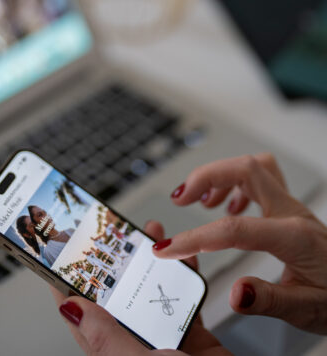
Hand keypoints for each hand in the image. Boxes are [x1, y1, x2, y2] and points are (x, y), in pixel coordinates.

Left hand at [52, 221, 231, 354]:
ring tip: (150, 236)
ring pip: (151, 292)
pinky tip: (185, 259)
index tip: (66, 252)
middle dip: (118, 260)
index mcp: (112, 353)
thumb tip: (71, 310)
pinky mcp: (191, 338)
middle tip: (115, 232)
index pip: (81, 315)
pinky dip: (185, 276)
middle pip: (119, 295)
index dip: (71, 282)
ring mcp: (163, 341)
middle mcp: (135, 346)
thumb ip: (105, 340)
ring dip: (152, 262)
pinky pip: (185, 299)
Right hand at [155, 153, 326, 334]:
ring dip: (218, 176)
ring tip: (195, 200)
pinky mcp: (287, 208)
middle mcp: (292, 213)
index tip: (169, 248)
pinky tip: (223, 206)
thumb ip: (271, 301)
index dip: (196, 236)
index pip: (236, 229)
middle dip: (205, 177)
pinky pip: (258, 178)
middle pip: (245, 169)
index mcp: (295, 237)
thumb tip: (235, 293)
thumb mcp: (309, 310)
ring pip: (250, 167)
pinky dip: (232, 184)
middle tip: (180, 198)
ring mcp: (290, 206)